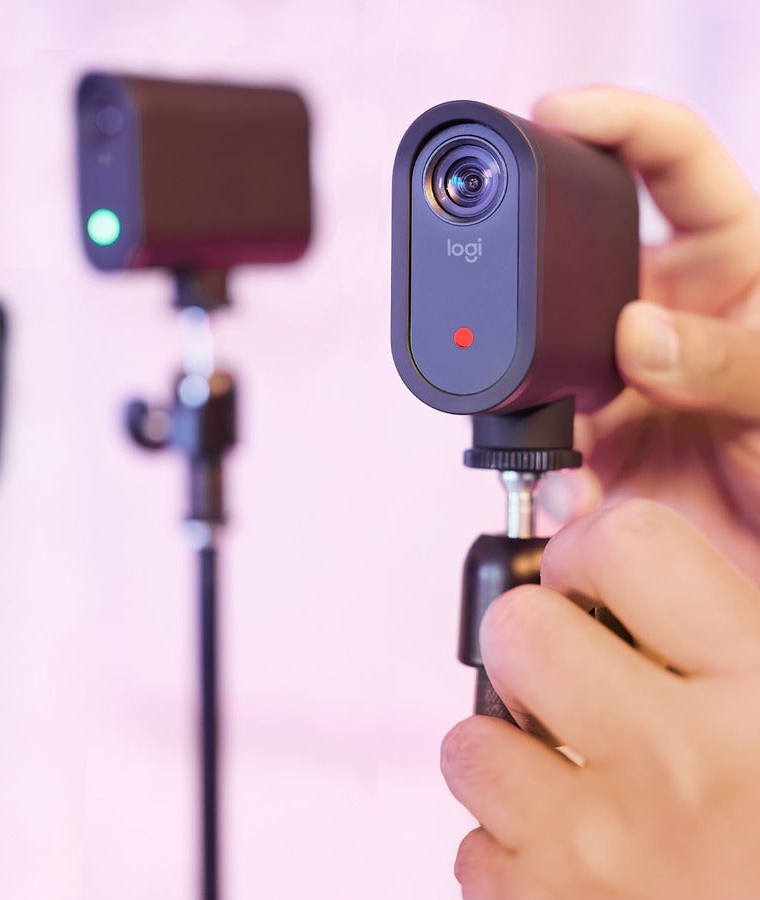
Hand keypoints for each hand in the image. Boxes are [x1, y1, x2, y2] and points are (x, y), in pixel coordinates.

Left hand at [442, 500, 759, 898]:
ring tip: (572, 788)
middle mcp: (682, 762)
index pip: (627, 544)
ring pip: (470, 744)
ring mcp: (608, 848)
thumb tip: (586, 531)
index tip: (587, 581)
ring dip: (507, 762)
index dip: (589, 552)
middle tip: (571, 684)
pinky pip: (473, 849)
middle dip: (531, 646)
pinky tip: (576, 865)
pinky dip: (512, 854)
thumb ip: (708, 626)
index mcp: (759, 689)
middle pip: (518, 629)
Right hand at [534, 87, 759, 583]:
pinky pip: (535, 430)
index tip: (557, 111)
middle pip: (581, 244)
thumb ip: (729, 360)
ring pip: (545, 341)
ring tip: (570, 421)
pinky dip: (539, 459)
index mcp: (728, 261)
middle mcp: (658, 303)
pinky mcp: (579, 431)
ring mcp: (611, 368)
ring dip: (536, 373)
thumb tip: (637, 331)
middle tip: (516, 273)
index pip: (671, 161)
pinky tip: (575, 485)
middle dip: (544, 253)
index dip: (616, 120)